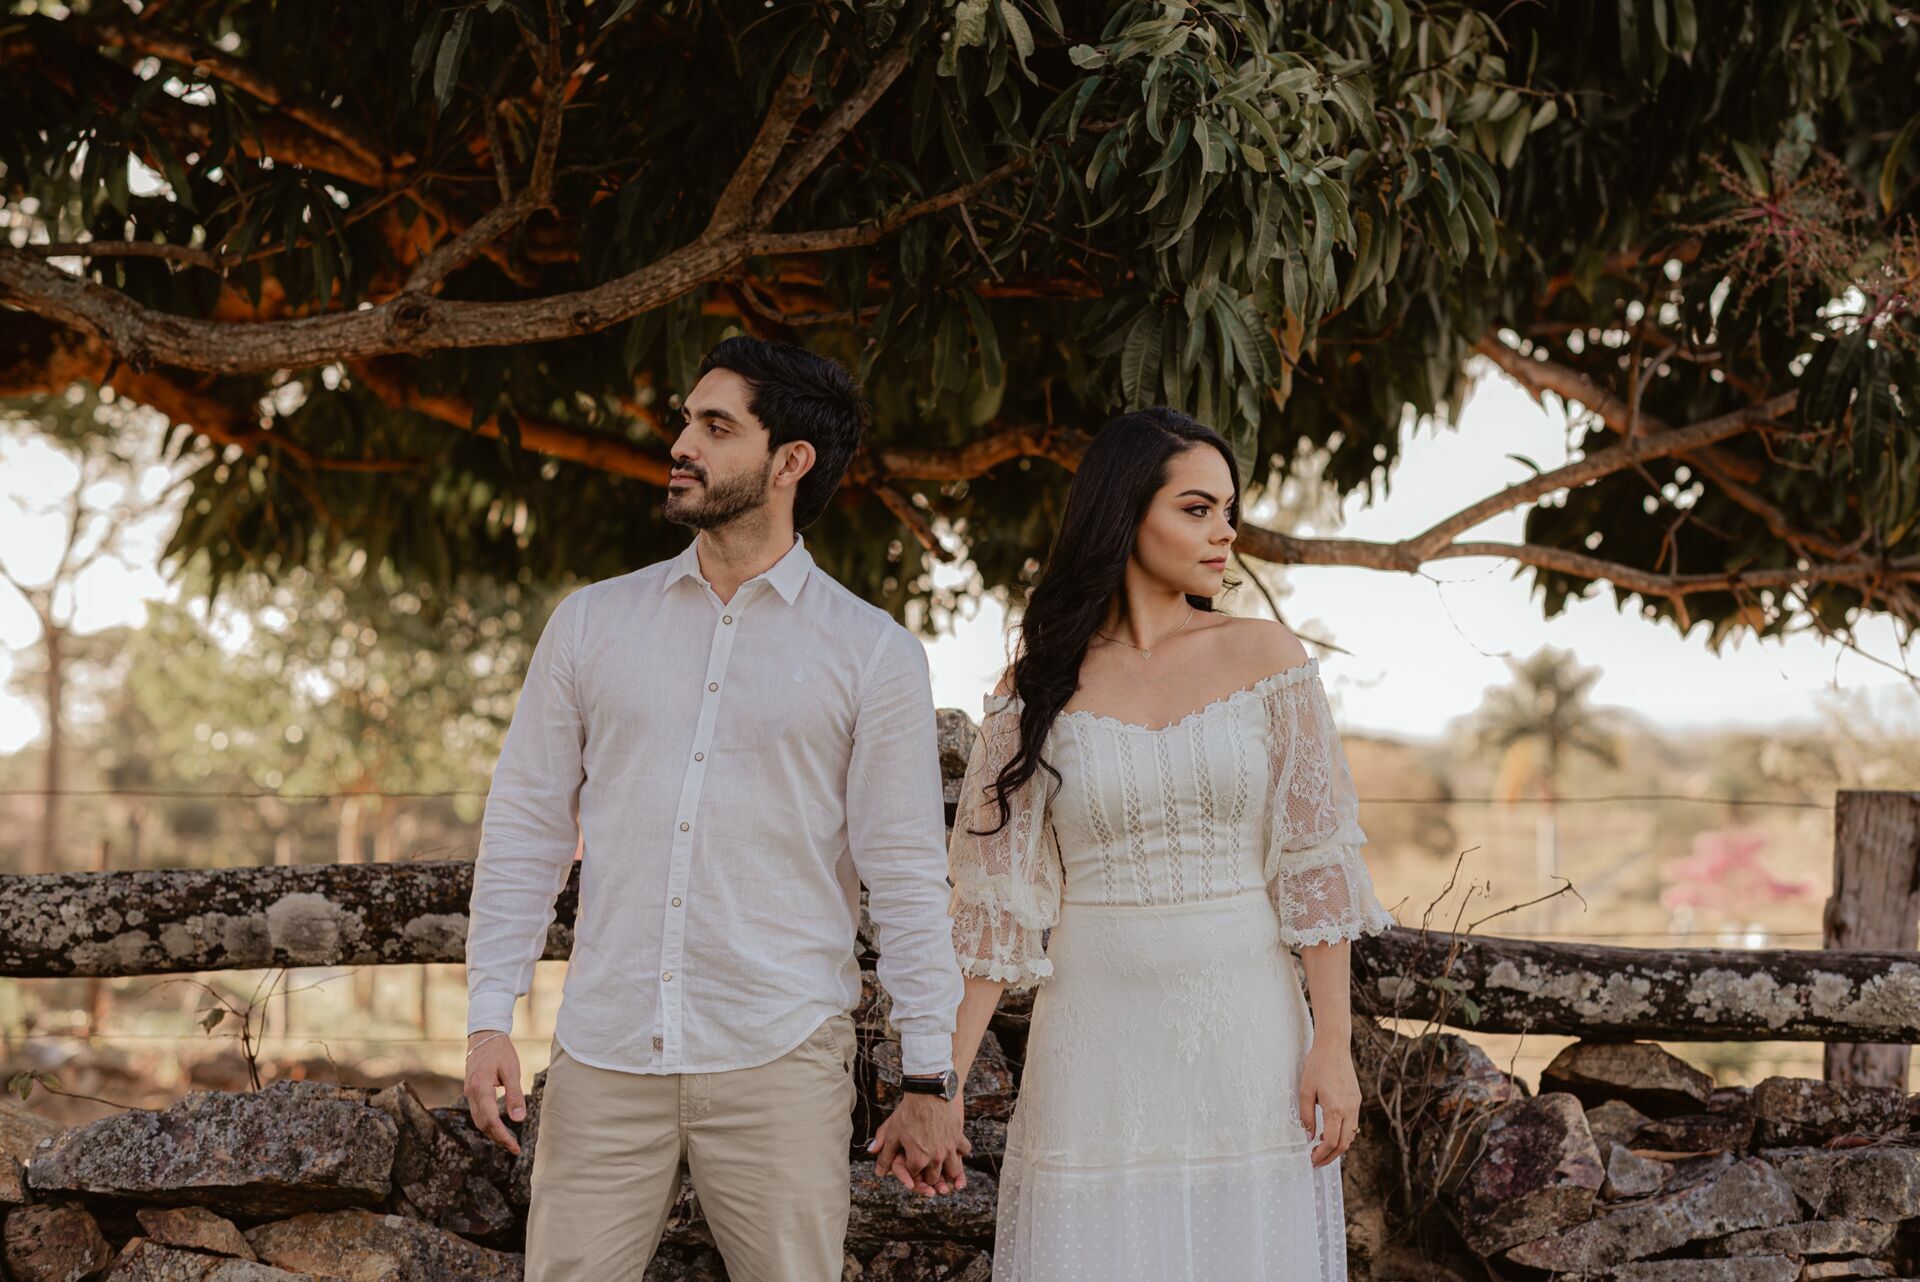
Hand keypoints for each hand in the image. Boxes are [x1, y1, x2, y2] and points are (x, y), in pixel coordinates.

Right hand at [464, 1030, 525, 1156]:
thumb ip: (514, 1095)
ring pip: (478, 1120)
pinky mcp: (471, 1090)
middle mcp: (471, 1093)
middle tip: (514, 1148)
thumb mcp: (512, 1070)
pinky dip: (488, 1122)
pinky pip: (478, 1112)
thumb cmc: (501, 1050)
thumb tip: (519, 1119)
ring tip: (509, 1141)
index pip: (491, 1120)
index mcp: (480, 1088)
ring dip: (492, 1132)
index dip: (503, 1136)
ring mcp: (469, 1092)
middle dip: (498, 1138)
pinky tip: (499, 1126)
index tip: (515, 1147)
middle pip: (483, 1124)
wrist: (484, 1035)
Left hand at [868, 1093, 969, 1195]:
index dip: (910, 1171)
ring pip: (953, 1171)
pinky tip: (954, 1148)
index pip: (914, 1175)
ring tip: (943, 1165)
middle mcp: (935, 1158)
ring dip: (948, 1171)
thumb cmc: (908, 1112)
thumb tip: (879, 1173)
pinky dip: (961, 1151)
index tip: (909, 1164)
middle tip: (926, 1169)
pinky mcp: (959, 1137)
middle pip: (934, 1178)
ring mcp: (949, 1148)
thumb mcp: (892, 1133)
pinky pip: (964, 1151)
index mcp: (918, 1160)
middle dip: (929, 1176)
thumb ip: (885, 1155)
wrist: (928, 1092)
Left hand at [1298, 1034, 1360, 1167]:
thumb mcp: (1305, 1091)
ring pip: (1351, 1136)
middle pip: (1344, 1144)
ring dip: (1338, 1147)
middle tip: (1316, 1161)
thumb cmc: (1317, 1066)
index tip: (1311, 1159)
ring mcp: (1355, 1105)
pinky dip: (1343, 1134)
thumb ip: (1306, 1116)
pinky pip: (1353, 1124)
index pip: (1331, 1141)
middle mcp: (1349, 1110)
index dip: (1321, 1155)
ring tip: (1322, 1150)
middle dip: (1330, 1157)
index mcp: (1335, 1109)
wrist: (1334, 1047)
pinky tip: (1331, 1133)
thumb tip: (1309, 1136)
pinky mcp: (1356, 1100)